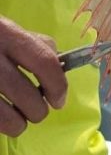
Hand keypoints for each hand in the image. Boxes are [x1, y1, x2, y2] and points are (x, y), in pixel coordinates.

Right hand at [0, 17, 67, 136]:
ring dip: (19, 124)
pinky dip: (0, 125)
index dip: (58, 86)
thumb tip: (61, 67)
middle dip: (38, 111)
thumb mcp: (5, 28)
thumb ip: (33, 43)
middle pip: (31, 99)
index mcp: (6, 34)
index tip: (58, 99)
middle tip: (34, 109)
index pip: (45, 63)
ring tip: (14, 116)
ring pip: (12, 121)